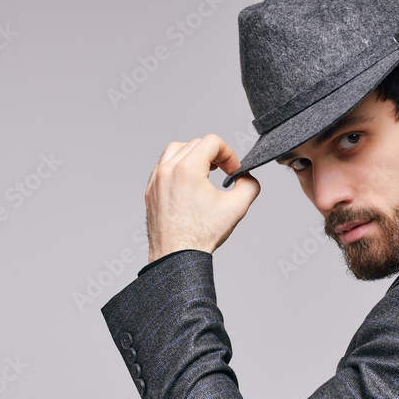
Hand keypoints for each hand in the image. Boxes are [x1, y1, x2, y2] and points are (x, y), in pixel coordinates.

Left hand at [145, 134, 259, 262]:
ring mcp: (155, 180)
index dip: (229, 153)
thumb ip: (249, 185)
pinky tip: (188, 184)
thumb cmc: (200, 236)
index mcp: (188, 169)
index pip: (212, 141)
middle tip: (223, 172)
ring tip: (204, 172)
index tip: (233, 170)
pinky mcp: (150, 191)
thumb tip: (247, 178)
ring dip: (192, 156)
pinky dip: (177, 168)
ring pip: (175, 150)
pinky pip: (163, 167)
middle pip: (195, 143)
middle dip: (213, 155)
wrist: (175, 256)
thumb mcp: (236, 207)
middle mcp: (168, 170)